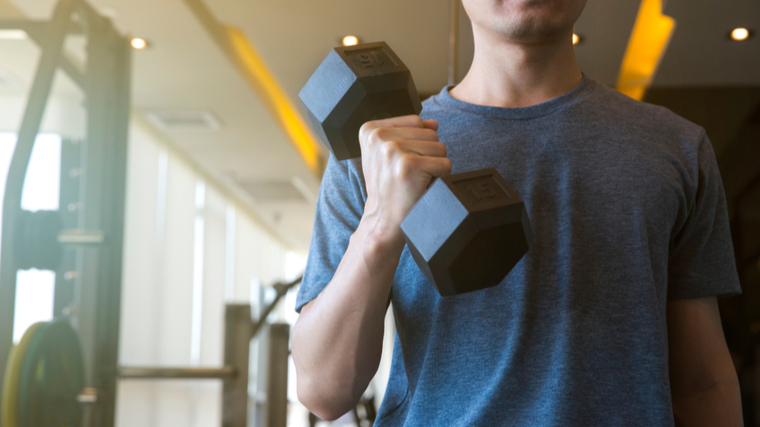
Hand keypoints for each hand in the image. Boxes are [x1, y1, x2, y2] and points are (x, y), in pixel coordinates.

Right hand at [358, 115, 450, 243]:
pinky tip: (421, 186)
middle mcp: (378, 137)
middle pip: (430, 133)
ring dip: (433, 166)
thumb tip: (434, 123)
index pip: (416, 121)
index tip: (400, 162)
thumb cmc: (388, 187)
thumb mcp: (388, 154)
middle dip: (427, 154)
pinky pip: (445, 164)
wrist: (383, 218)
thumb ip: (409, 133)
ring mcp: (392, 150)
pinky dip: (440, 178)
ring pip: (440, 146)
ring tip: (415, 178)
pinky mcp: (409, 165)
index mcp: (370, 130)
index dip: (416, 143)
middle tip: (409, 173)